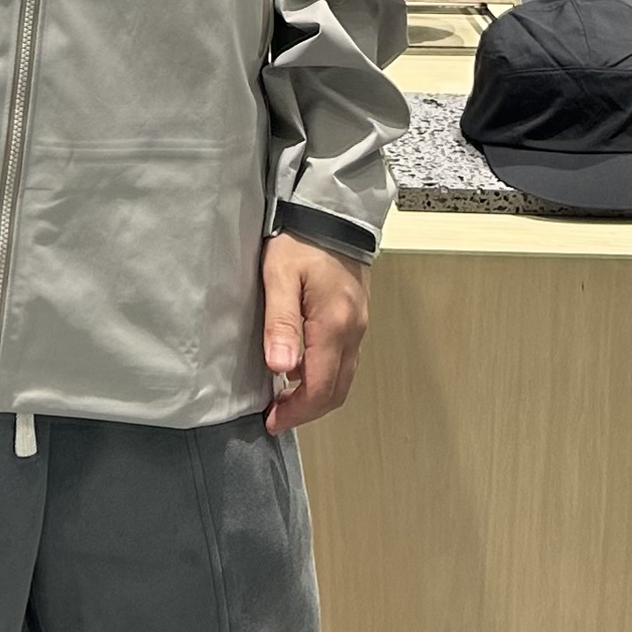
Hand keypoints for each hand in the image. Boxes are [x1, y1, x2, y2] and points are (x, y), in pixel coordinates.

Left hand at [260, 234, 369, 433]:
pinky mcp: (357, 316)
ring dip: (317, 393)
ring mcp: (359, 325)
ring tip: (284, 395)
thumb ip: (281, 323)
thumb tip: (281, 368)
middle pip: (337, 391)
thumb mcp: (280, 276)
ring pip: (343, 376)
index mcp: (335, 326)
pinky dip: (326, 374)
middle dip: (307, 410)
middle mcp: (354, 331)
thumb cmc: (301, 239)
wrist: (331, 210)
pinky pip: (346, 358)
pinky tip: (302, 366)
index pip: (320, 389)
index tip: (272, 421)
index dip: (296, 412)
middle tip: (277, 414)